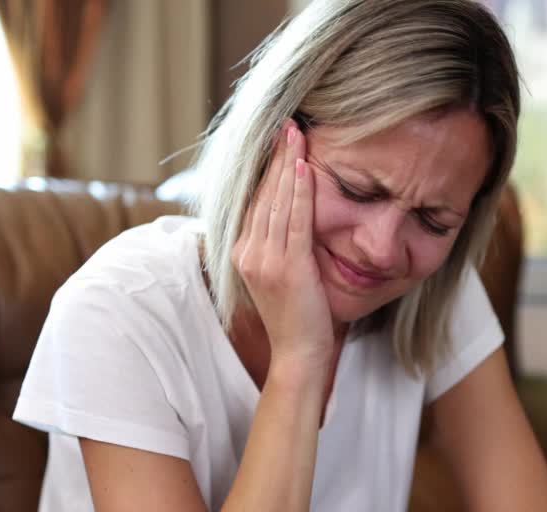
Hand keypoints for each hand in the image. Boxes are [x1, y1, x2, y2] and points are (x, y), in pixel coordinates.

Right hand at [232, 119, 333, 373]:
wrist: (298, 354)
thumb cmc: (296, 316)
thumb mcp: (279, 274)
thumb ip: (277, 245)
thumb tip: (289, 215)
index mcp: (242, 252)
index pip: (254, 200)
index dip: (266, 167)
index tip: (277, 138)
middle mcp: (246, 253)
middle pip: (262, 194)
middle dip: (276, 156)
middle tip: (287, 122)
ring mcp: (264, 260)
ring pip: (277, 202)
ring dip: (288, 164)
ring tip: (296, 133)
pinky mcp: (287, 267)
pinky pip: (294, 221)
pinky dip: (300, 191)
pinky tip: (305, 167)